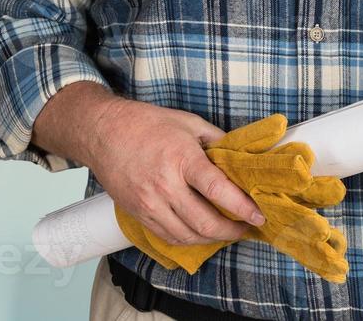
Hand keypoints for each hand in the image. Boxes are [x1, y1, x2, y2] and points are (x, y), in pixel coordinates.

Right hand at [85, 97, 266, 245]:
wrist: (103, 133)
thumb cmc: (147, 124)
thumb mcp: (190, 123)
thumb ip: (217, 141)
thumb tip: (240, 156)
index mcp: (183, 160)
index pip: (218, 191)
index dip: (242, 207)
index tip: (259, 216)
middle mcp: (165, 186)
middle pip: (204, 222)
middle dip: (231, 230)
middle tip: (247, 227)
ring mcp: (149, 204)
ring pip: (186, 235)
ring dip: (212, 239)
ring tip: (228, 233)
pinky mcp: (137, 214)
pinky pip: (167, 236)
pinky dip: (189, 239)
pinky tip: (202, 233)